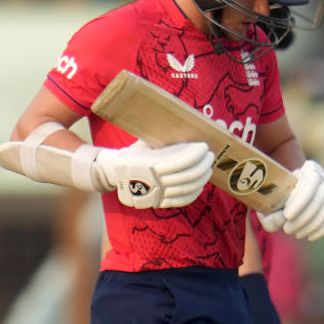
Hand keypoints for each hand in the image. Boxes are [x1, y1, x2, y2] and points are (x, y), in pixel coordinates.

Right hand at [94, 141, 212, 208]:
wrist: (114, 173)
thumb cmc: (132, 153)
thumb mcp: (144, 142)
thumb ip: (163, 136)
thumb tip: (186, 121)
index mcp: (149, 164)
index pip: (180, 162)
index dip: (196, 155)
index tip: (204, 146)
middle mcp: (154, 182)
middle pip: (188, 176)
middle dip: (204, 165)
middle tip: (210, 155)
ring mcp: (157, 194)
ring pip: (188, 189)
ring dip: (203, 177)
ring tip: (208, 167)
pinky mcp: (159, 202)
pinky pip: (182, 201)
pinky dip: (195, 193)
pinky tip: (201, 184)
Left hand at [257, 159, 323, 240]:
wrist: (300, 187)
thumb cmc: (281, 194)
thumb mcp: (272, 200)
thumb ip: (270, 213)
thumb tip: (277, 223)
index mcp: (308, 169)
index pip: (306, 189)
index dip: (298, 204)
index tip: (286, 217)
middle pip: (316, 203)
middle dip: (301, 220)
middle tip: (287, 230)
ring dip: (309, 227)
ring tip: (296, 233)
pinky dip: (322, 230)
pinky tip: (311, 237)